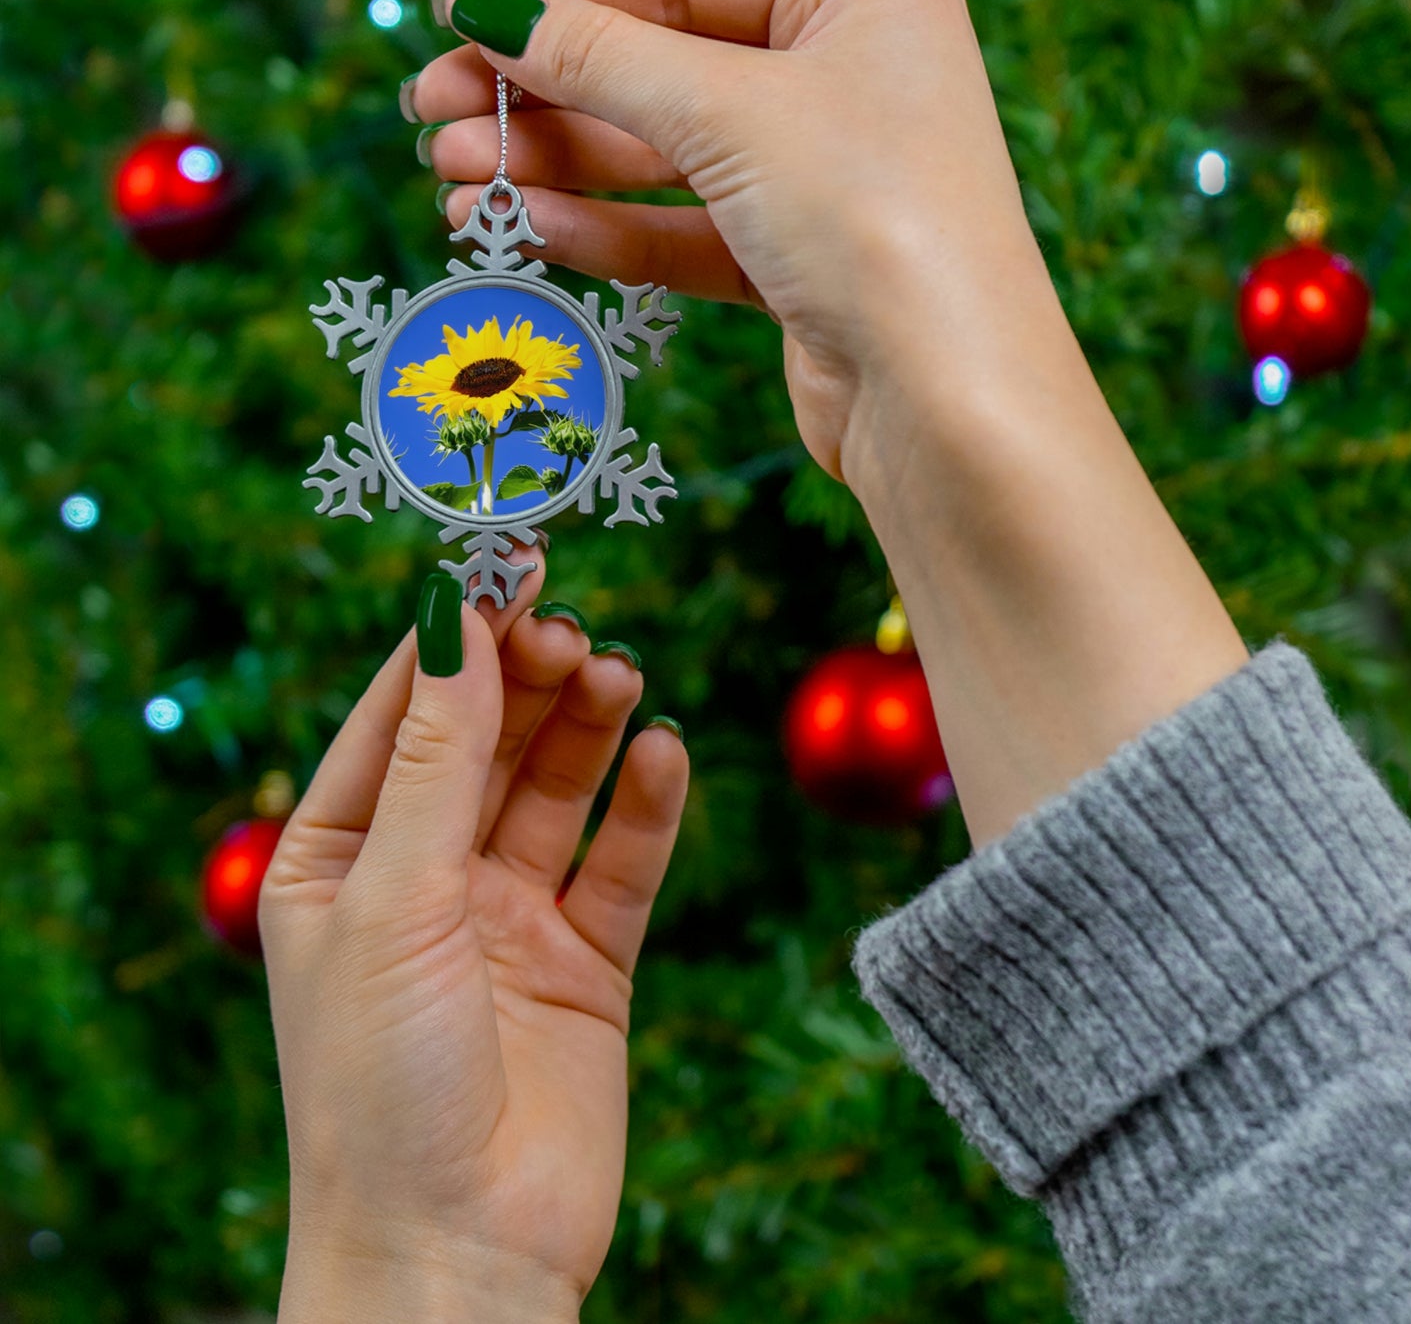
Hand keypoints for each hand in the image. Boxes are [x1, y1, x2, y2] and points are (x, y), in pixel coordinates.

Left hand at [259, 560, 688, 1320]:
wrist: (458, 1255)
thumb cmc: (380, 1083)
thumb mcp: (394, 897)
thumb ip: (438, 757)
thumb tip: (455, 614)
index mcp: (339, 858)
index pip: (400, 715)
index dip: (453, 636)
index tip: (505, 561)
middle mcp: (424, 878)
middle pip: (486, 740)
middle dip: (527, 677)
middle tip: (572, 629)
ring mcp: (508, 918)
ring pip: (557, 788)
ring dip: (588, 727)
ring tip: (619, 677)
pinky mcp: (586, 961)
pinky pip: (622, 862)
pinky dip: (646, 807)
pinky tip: (665, 755)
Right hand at [411, 0, 1063, 483]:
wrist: (947, 404)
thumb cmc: (872, 219)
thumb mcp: (728, 112)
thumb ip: (602, 58)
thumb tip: (489, 9)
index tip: (455, 12)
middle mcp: (845, 77)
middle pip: (661, 68)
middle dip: (543, 94)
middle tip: (431, 115)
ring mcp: (822, 176)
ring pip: (664, 158)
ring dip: (558, 168)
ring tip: (454, 182)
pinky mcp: (799, 267)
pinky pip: (685, 232)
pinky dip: (609, 231)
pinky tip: (528, 229)